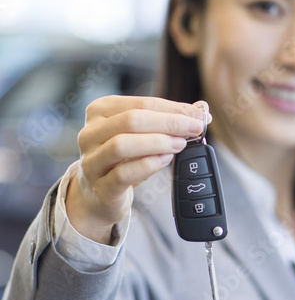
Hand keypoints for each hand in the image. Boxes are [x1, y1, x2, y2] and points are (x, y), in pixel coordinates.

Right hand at [66, 96, 210, 242]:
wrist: (98, 195)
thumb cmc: (122, 161)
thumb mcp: (141, 136)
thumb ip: (166, 121)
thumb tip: (199, 110)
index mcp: (99, 111)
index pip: (141, 103)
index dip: (173, 108)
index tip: (198, 116)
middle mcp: (90, 133)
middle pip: (131, 120)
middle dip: (169, 123)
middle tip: (194, 129)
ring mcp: (91, 161)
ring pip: (122, 144)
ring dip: (157, 142)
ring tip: (180, 144)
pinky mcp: (99, 186)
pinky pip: (123, 173)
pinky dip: (148, 165)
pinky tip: (165, 160)